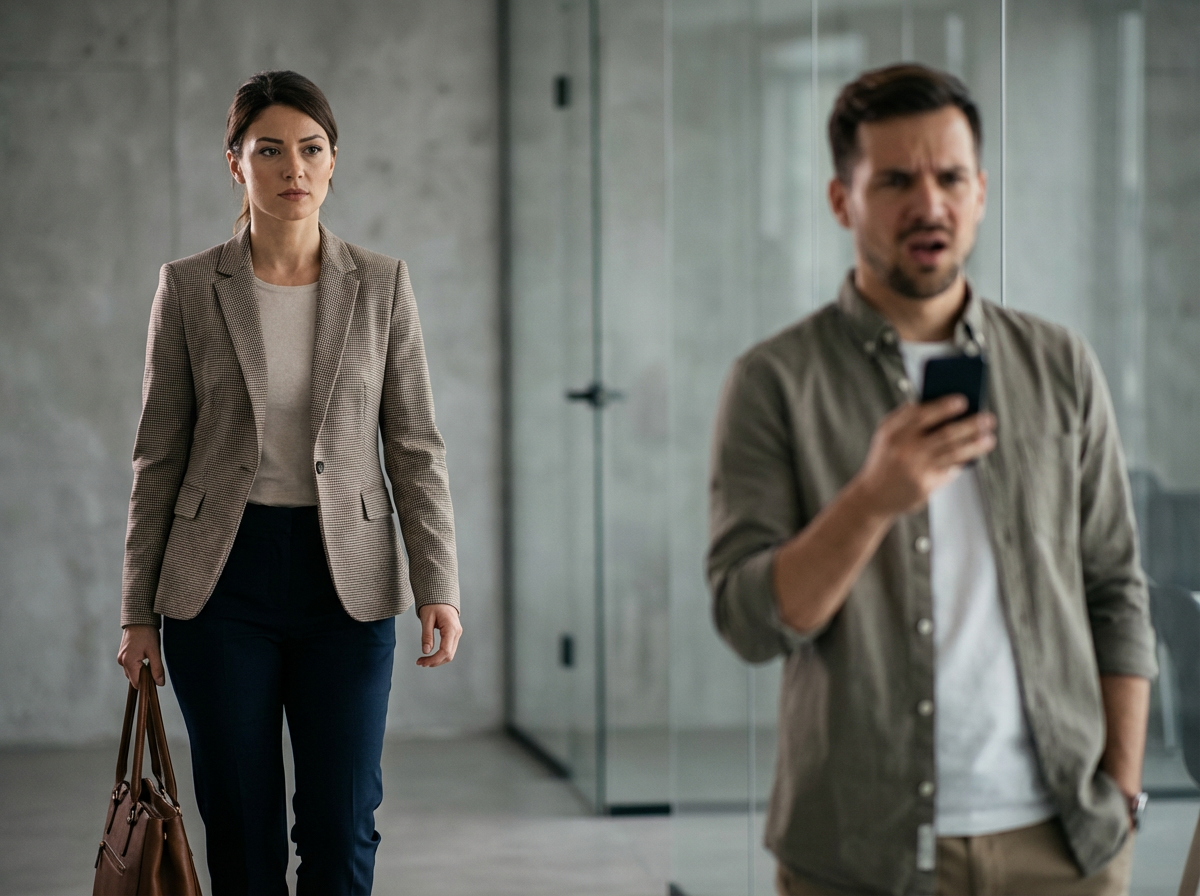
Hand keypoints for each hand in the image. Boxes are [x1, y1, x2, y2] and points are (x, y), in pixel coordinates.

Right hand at [117, 624, 164, 686]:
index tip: (156, 681)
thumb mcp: (155, 651)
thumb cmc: (147, 633)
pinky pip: (130, 664)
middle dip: (144, 677)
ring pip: (132, 671)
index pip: (136, 683)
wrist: (139, 619)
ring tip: (150, 659)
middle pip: (133, 678)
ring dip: (141, 670)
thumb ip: (157, 669)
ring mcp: (120, 657)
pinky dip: (137, 664)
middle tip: (155, 667)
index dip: (146, 684)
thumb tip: (159, 683)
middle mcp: (121, 661)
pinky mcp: (122, 654)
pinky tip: (145, 657)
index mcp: (129, 662)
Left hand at [416, 604, 461, 667]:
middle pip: (449, 655)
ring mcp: (457, 634)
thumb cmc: (434, 604)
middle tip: (420, 662)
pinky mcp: (454, 634)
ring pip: (450, 654)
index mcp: (451, 629)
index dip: (434, 660)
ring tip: (424, 660)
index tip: (422, 662)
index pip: (445, 651)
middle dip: (434, 662)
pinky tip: (431, 655)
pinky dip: (440, 654)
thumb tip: (426, 651)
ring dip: (437, 660)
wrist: (441, 596)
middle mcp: (457, 632)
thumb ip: (427, 636)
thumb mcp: (427, 619)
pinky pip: (449, 648)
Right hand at [855, 395, 996, 516]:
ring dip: (975, 444)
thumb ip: (906, 417)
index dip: (944, 406)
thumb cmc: (885, 459)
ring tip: (989, 438)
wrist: (872, 496)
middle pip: (945, 433)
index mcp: (893, 432)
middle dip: (971, 424)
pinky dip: (963, 461)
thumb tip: (941, 403)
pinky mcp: (925, 485)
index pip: (922, 413)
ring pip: (954, 452)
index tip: (963, 400)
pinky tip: (974, 455)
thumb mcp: (885, 435)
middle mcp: (905, 449)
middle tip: (988, 418)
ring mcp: (916, 468)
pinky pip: (950, 470)